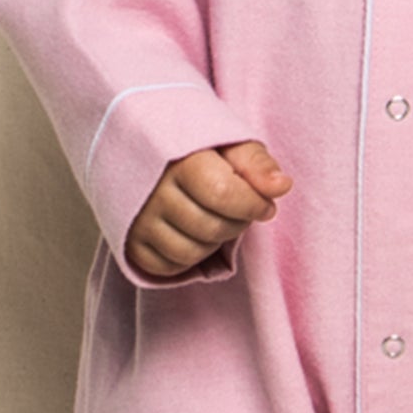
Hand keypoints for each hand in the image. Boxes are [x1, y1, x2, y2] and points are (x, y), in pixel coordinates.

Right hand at [126, 140, 291, 279]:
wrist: (148, 150)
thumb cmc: (199, 149)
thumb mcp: (231, 145)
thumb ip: (257, 164)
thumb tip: (283, 187)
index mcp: (181, 161)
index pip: (223, 194)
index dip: (253, 205)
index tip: (266, 205)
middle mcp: (154, 193)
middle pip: (210, 228)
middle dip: (237, 224)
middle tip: (242, 211)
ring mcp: (138, 221)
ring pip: (189, 252)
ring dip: (215, 243)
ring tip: (219, 220)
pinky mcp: (129, 243)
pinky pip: (166, 267)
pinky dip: (189, 259)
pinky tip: (197, 236)